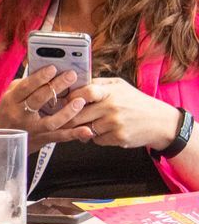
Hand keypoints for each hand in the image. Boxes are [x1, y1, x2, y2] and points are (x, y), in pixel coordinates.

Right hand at [0, 64, 93, 148]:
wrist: (0, 143)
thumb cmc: (7, 114)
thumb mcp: (9, 98)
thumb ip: (24, 85)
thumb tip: (43, 71)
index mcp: (10, 102)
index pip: (25, 87)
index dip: (39, 78)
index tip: (53, 68)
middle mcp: (19, 115)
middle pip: (38, 100)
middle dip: (56, 86)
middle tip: (71, 75)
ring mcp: (31, 129)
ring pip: (51, 122)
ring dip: (67, 111)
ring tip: (80, 100)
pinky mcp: (41, 140)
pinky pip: (60, 137)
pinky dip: (74, 134)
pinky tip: (87, 130)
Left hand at [65, 78, 183, 150]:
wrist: (161, 122)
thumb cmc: (136, 102)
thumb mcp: (120, 86)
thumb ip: (98, 84)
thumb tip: (73, 84)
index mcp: (111, 92)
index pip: (85, 92)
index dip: (72, 97)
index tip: (66, 102)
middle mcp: (112, 107)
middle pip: (77, 115)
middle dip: (68, 119)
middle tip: (63, 119)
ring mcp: (115, 124)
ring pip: (84, 129)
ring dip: (82, 129)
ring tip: (87, 124)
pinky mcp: (118, 138)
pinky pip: (96, 140)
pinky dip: (96, 137)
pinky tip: (104, 131)